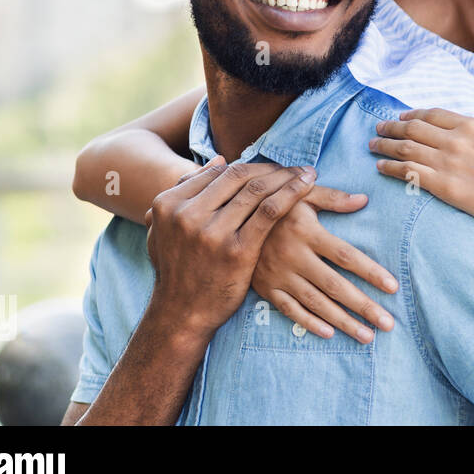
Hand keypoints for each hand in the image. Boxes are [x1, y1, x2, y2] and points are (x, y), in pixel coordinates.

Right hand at [143, 156, 318, 337]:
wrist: (182, 313)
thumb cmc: (179, 269)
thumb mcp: (164, 228)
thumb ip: (184, 192)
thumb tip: (219, 160)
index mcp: (169, 203)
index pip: (219, 171)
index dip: (250, 165)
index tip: (271, 166)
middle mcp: (188, 214)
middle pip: (239, 176)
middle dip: (271, 168)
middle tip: (294, 166)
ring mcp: (213, 232)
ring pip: (257, 189)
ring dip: (286, 176)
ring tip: (305, 173)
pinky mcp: (238, 250)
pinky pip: (270, 210)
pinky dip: (292, 193)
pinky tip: (308, 185)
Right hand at [251, 186, 397, 342]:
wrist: (231, 217)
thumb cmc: (277, 202)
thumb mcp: (302, 193)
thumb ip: (333, 197)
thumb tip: (364, 200)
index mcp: (306, 232)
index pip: (345, 256)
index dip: (370, 272)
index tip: (393, 287)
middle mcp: (293, 257)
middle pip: (335, 286)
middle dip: (363, 306)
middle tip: (387, 324)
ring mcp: (278, 275)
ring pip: (315, 303)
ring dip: (342, 322)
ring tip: (367, 336)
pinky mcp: (265, 288)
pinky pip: (289, 310)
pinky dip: (309, 323)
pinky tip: (330, 334)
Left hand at [369, 108, 473, 235]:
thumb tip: (460, 141)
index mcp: (472, 125)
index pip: (432, 114)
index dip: (411, 115)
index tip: (400, 118)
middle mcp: (457, 139)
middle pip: (413, 128)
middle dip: (391, 127)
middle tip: (378, 128)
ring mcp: (449, 162)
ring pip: (405, 147)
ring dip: (384, 145)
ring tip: (372, 145)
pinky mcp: (443, 186)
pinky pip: (408, 172)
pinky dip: (390, 167)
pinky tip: (380, 167)